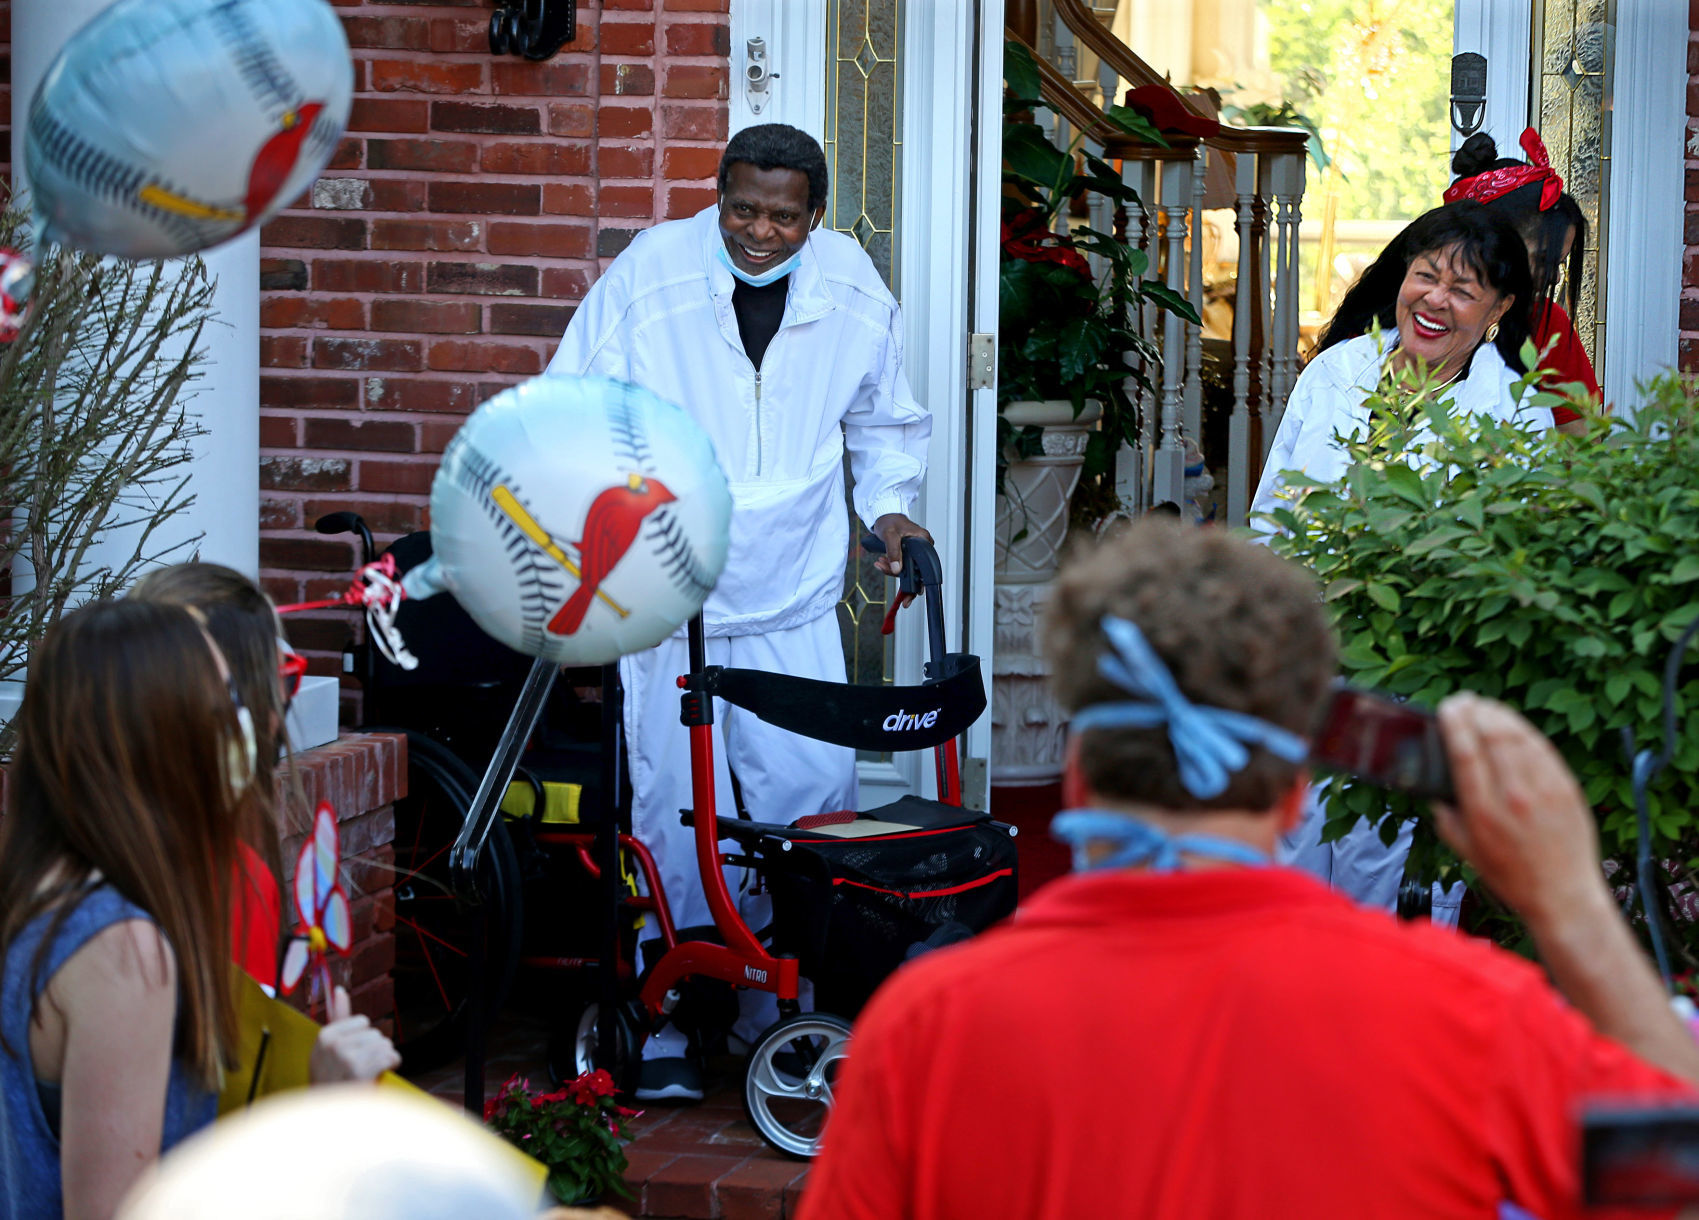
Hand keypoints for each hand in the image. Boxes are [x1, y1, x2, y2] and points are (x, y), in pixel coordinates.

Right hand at [309, 985, 400, 1083]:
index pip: (363, 1021)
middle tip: (359, 1070)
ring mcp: (345, 1056)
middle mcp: (332, 1043)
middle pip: (376, 1033)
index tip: (351, 1057)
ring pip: (385, 1044)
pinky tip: (377, 1077)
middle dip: (374, 1051)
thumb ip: (338, 1017)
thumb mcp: (329, 1049)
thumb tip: (340, 989)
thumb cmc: (333, 1079)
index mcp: (325, 1035)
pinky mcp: (360, 1069)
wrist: (331, 1115)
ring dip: (383, 1060)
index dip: (364, 1040)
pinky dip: (390, 1066)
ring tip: (367, 1075)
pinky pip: (391, 1056)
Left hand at [871, 513, 932, 608]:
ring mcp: (914, 552)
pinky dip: (890, 567)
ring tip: (880, 564)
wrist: (882, 515)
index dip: (921, 582)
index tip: (916, 594)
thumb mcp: (890, 535)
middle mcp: (922, 548)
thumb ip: (894, 552)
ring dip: (892, 571)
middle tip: (903, 600)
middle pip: (917, 572)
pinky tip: (881, 563)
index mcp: (923, 541)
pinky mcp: (906, 554)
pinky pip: (900, 566)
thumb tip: (897, 569)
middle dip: (905, 581)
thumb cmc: (889, 520)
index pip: (925, 566)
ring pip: (907, 570)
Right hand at [1432, 692, 1607, 924]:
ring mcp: (1545, 790)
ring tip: (1485, 706)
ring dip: (1499, 714)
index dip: (1455, 723)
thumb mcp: (1466, 851)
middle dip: (1475, 711)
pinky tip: (1513, 724)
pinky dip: (1524, 730)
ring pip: (1519, 735)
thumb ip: (1446, 817)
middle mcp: (1514, 797)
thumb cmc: (1513, 877)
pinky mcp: (1567, 787)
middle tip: (1464, 700)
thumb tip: (1436, 789)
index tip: (1448, 708)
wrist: (1563, 895)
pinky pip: (1543, 748)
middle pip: (1493, 735)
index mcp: (1484, 812)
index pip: (1466, 752)